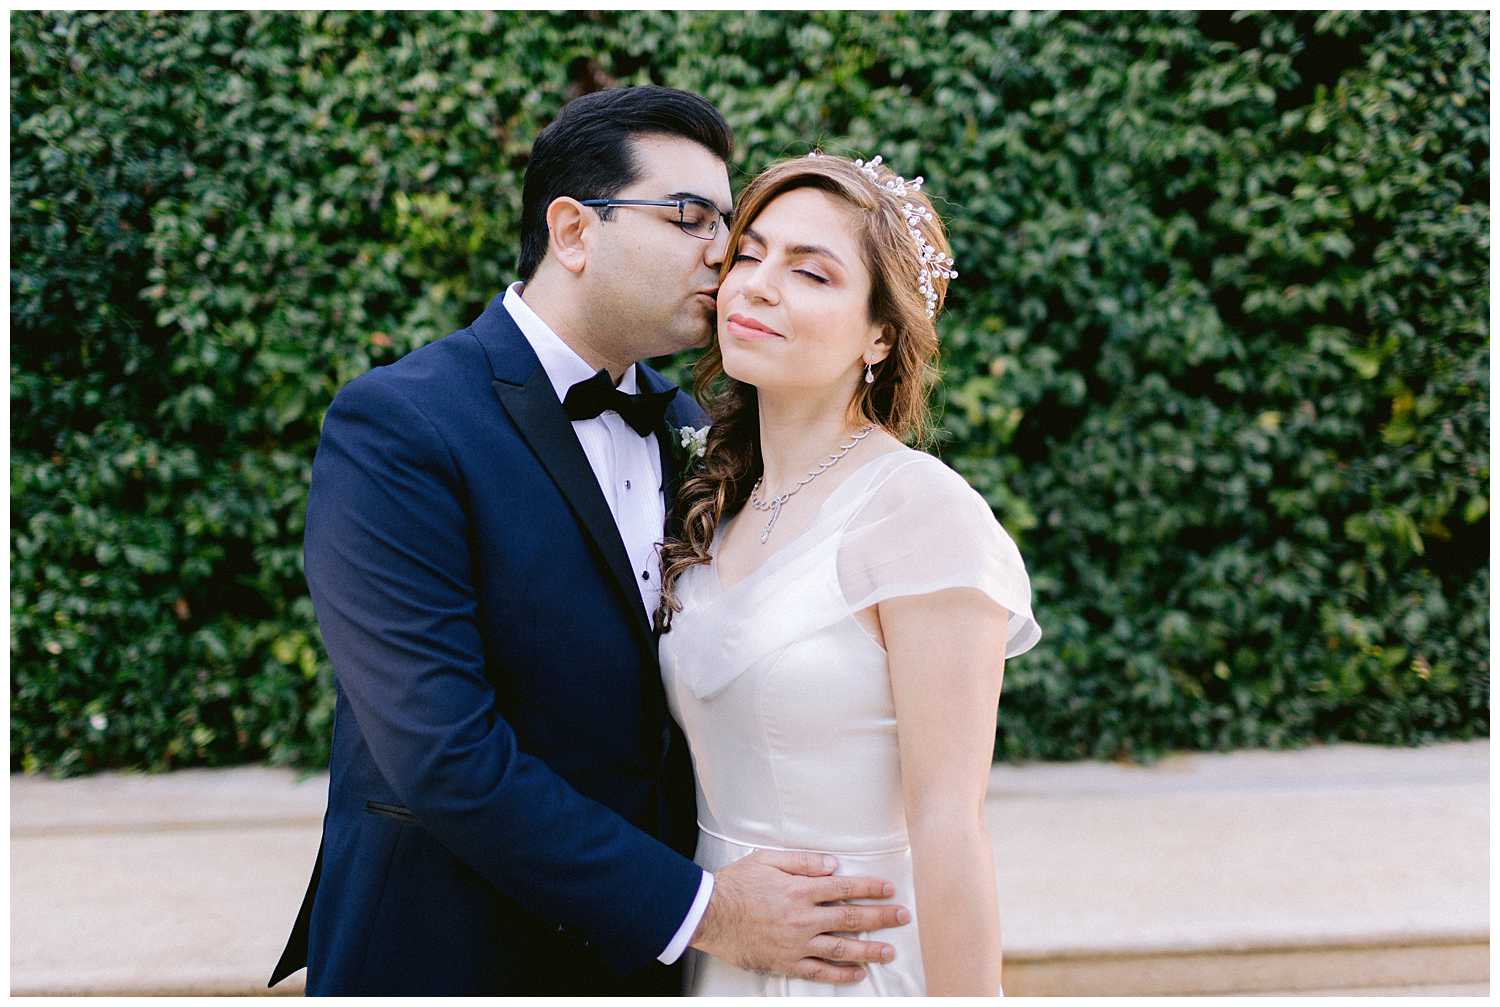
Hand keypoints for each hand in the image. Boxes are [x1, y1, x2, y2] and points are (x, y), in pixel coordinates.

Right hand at [688, 849, 910, 983]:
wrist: (709, 914)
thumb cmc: (736, 884)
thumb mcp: (768, 860)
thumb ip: (803, 862)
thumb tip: (833, 865)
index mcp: (801, 890)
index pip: (845, 889)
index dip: (870, 888)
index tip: (889, 890)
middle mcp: (804, 918)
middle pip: (851, 918)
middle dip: (881, 917)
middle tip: (903, 918)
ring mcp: (796, 943)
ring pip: (841, 948)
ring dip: (869, 950)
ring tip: (889, 952)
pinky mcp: (786, 962)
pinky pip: (819, 971)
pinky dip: (840, 974)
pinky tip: (857, 974)